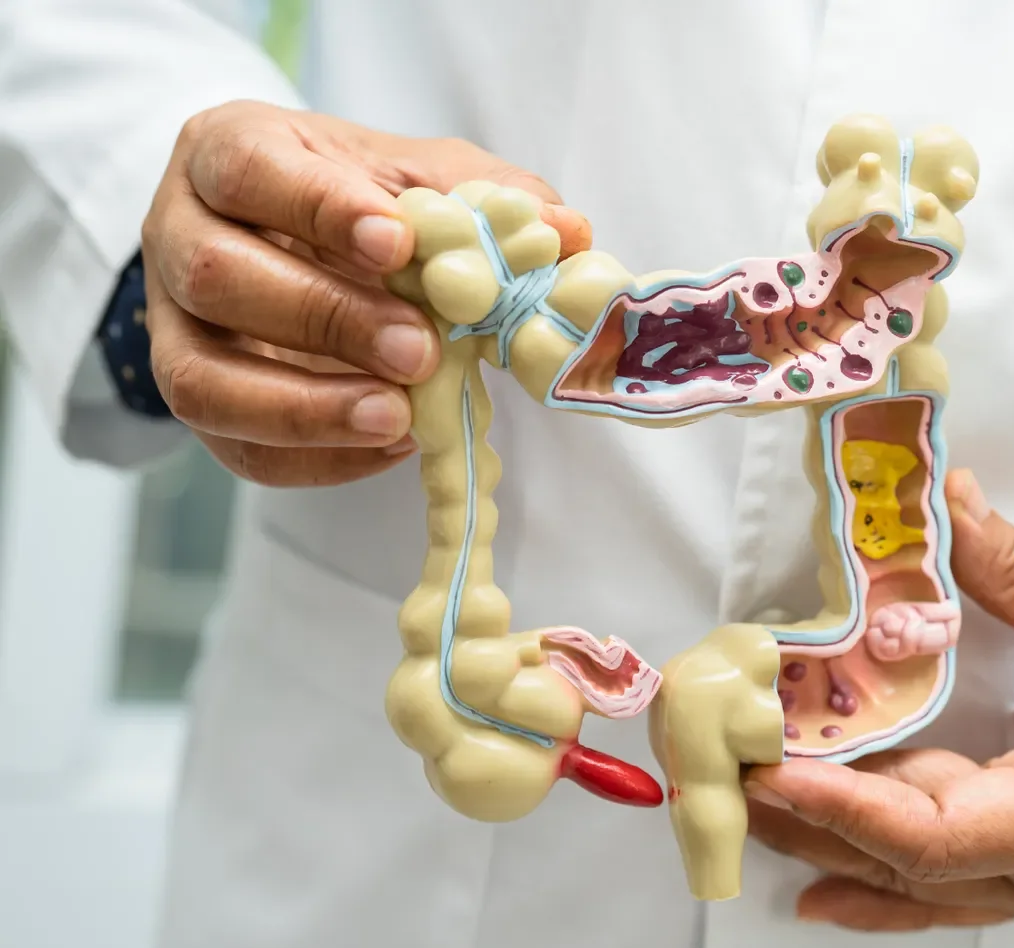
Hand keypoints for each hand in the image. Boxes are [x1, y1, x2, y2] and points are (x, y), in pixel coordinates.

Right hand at [140, 100, 590, 485]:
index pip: (249, 171)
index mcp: (227, 154)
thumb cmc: (360, 200)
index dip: (318, 209)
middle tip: (418, 350)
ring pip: (201, 380)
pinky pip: (235, 448)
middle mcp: (179, 236)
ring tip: (398, 417)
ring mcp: (176, 329)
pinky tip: (389, 444)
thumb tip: (567, 233)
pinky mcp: (198, 403)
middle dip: (325, 318)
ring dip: (306, 408)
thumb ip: (484, 197)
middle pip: (217, 276)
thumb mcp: (418, 175)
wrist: (300, 244)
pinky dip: (316, 458)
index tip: (397, 243)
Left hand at [744, 468, 1013, 930]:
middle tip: (721, 771)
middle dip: (810, 821)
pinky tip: (820, 885)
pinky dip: (882, 882)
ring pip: (924, 885)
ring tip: (746, 808)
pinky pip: (953, 889)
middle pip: (912, 867)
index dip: (849, 809)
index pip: (943, 836)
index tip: (772, 770)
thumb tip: (941, 507)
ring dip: (833, 845)